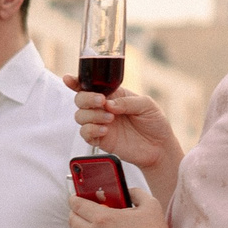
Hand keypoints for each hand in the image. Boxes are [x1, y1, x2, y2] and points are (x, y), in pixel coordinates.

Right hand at [66, 83, 180, 177]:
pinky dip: (92, 130)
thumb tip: (109, 104)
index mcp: (113, 95)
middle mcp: (103, 108)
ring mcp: (100, 124)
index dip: (76, 82)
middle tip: (101, 102)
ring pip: (80, 116)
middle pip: (80, 99)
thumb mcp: (147, 105)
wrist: (159, 147)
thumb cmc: (154, 123)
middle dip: (87, 99)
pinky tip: (105, 130)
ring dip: (92, 116)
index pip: (91, 86)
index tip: (69, 79)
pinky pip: (85, 133)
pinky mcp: (100, 139)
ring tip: (110, 119)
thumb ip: (127, 101)